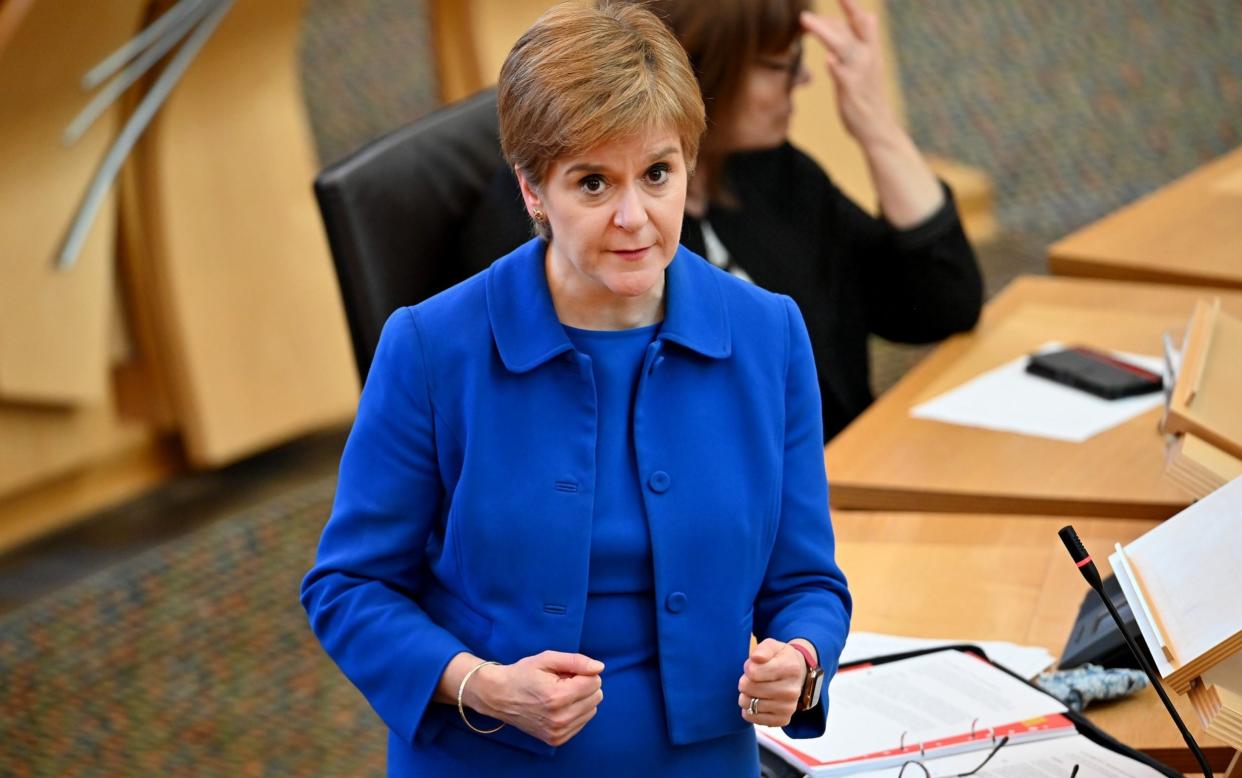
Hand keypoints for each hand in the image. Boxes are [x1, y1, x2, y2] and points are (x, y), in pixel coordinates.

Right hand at [466, 650, 604, 745]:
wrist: (499, 696)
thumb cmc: (523, 674)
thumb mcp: (547, 659)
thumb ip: (576, 661)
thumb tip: (600, 667)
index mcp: (558, 696)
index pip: (595, 682)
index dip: (583, 672)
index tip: (565, 672)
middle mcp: (560, 718)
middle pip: (597, 697)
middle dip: (583, 685)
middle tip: (561, 682)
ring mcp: (558, 732)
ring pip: (592, 710)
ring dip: (580, 699)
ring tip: (558, 694)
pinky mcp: (556, 740)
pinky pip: (582, 722)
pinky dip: (575, 712)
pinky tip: (557, 706)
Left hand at [738, 638, 806, 726]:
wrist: (797, 675)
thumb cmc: (780, 659)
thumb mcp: (773, 647)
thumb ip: (763, 649)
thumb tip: (756, 657)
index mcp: (791, 668)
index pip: (753, 672)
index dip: (748, 667)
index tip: (754, 665)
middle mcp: (792, 690)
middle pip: (750, 688)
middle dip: (745, 682)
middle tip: (752, 679)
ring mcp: (789, 707)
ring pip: (750, 705)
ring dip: (746, 696)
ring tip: (754, 690)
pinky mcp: (783, 720)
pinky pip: (753, 718)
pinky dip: (749, 710)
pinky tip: (757, 701)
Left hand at [800, 0, 898, 146]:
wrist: (876, 126)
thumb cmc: (865, 94)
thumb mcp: (864, 65)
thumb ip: (851, 44)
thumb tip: (840, 24)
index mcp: (870, 50)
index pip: (860, 21)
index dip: (850, 6)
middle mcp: (867, 57)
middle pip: (856, 26)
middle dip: (847, 8)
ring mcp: (859, 73)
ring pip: (843, 46)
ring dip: (824, 31)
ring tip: (806, 20)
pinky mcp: (850, 90)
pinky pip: (842, 75)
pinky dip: (835, 66)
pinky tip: (828, 60)